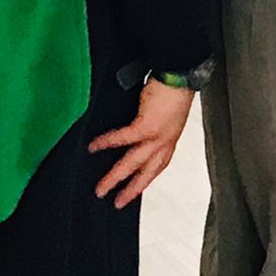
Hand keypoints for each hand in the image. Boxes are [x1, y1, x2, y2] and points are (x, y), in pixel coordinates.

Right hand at [88, 79, 195, 207]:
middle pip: (147, 172)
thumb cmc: (173, 87)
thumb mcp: (166, 112)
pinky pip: (123, 139)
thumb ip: (151, 123)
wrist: (181, 73)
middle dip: (131, 189)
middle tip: (116, 202)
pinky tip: (93, 147)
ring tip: (101, 188)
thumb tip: (135, 128)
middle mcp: (166, 141)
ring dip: (116, 177)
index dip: (146, 179)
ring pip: (133, 163)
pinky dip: (107, 143)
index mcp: (170, 138)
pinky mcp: (147, 126)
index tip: (135, 190)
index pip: (159, 165)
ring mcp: (157, 135)